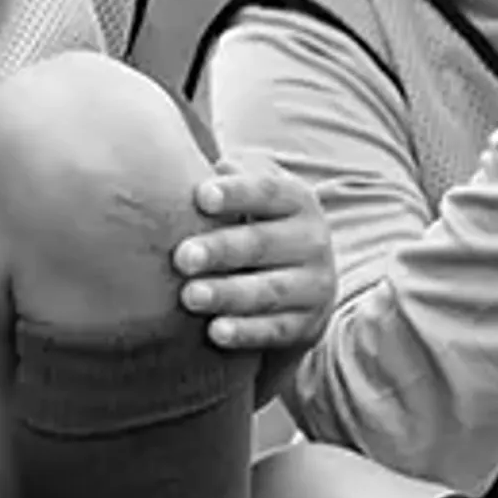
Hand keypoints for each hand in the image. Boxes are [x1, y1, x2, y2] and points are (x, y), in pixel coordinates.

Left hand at [173, 156, 333, 354]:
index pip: (268, 191)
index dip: (237, 193)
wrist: (296, 284)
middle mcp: (313, 241)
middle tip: (183, 257)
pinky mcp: (306, 325)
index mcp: (297, 201)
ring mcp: (314, 286)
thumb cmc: (254, 224)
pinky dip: (246, 332)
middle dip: (222, 250)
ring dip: (228, 294)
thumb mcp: (251, 192)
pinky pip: (275, 330)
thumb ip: (233, 174)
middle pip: (264, 243)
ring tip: (190, 297)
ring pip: (269, 290)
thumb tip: (210, 165)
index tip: (202, 196)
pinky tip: (216, 332)